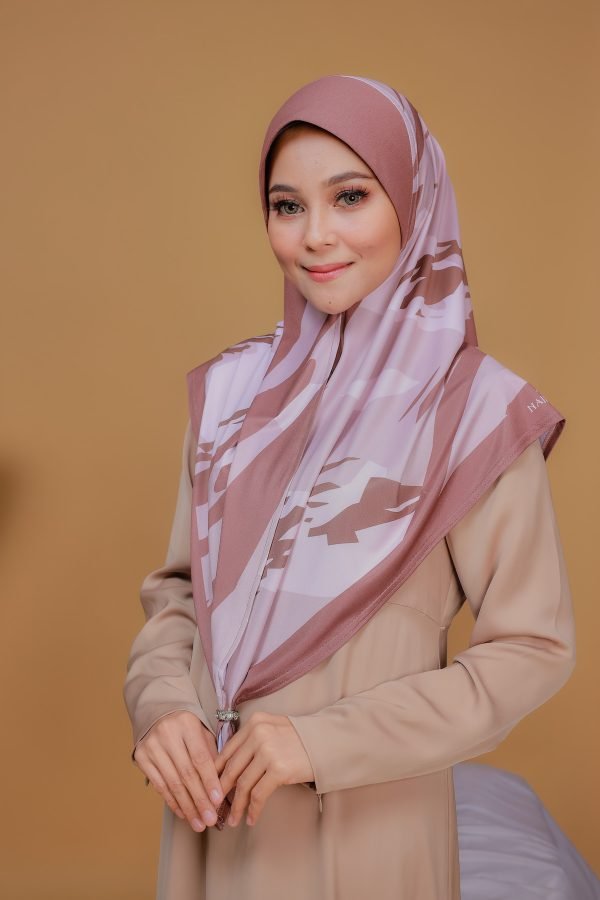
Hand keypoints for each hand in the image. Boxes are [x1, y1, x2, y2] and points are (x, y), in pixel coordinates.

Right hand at [133, 711, 223, 832]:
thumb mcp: (202, 733)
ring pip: (172, 783)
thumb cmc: (187, 727)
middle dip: (200, 800)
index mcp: (187, 724)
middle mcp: (167, 734)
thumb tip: (223, 787)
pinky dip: (173, 801)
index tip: (219, 801)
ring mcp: (152, 746)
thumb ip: (211, 756)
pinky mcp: (141, 757)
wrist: (158, 712)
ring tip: (199, 823)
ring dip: (187, 806)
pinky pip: (159, 785)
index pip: (200, 758)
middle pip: (186, 773)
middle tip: (210, 819)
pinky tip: (183, 813)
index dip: (209, 781)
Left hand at [214, 711, 313, 827]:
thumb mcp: (273, 728)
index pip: (228, 750)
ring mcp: (268, 751)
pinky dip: (253, 809)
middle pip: (232, 768)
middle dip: (223, 792)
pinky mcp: (278, 769)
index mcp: (255, 723)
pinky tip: (251, 818)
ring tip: (233, 819)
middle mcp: (258, 734)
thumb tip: (228, 765)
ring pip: (243, 784)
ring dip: (237, 806)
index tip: (212, 788)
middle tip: (217, 807)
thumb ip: (252, 739)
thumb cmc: (300, 738)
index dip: (218, 772)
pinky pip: (259, 794)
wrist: (327, 742)